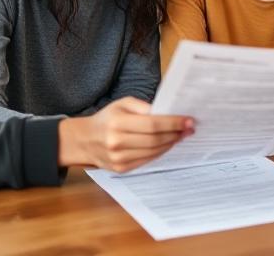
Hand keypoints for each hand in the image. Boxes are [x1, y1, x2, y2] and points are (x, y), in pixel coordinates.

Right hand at [58, 97, 193, 171]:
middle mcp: (117, 142)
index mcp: (117, 123)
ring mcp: (119, 158)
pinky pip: (147, 160)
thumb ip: (143, 107)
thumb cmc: (107, 119)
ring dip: (171, 144)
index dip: (173, 123)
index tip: (189, 121)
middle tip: (189, 129)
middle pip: (155, 140)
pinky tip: (167, 144)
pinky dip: (160, 152)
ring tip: (180, 135)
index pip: (152, 124)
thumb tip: (167, 113)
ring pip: (154, 152)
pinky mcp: (121, 169)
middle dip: (176, 134)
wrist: (84, 140)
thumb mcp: (122, 104)